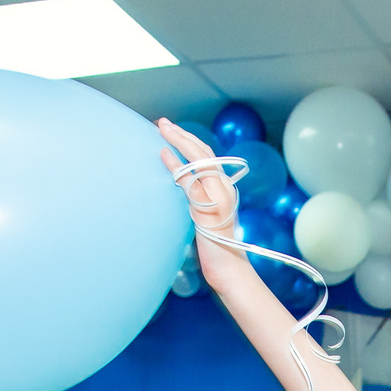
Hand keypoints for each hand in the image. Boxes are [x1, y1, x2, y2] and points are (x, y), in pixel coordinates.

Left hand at [156, 117, 241, 244]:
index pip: (208, 155)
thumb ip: (198, 197)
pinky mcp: (208, 209)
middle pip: (204, 152)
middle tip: (162, 122)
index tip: (172, 129)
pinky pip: (190, 182)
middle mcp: (225, 187)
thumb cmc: (215, 245)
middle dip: (181, 134)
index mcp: (225, 187)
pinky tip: (164, 155)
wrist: (228, 268)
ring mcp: (218, 197)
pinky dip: (176, 166)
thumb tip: (179, 184)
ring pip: (199, 161)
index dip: (189, 139)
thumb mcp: (206, 215)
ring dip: (179, 142)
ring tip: (162, 130)